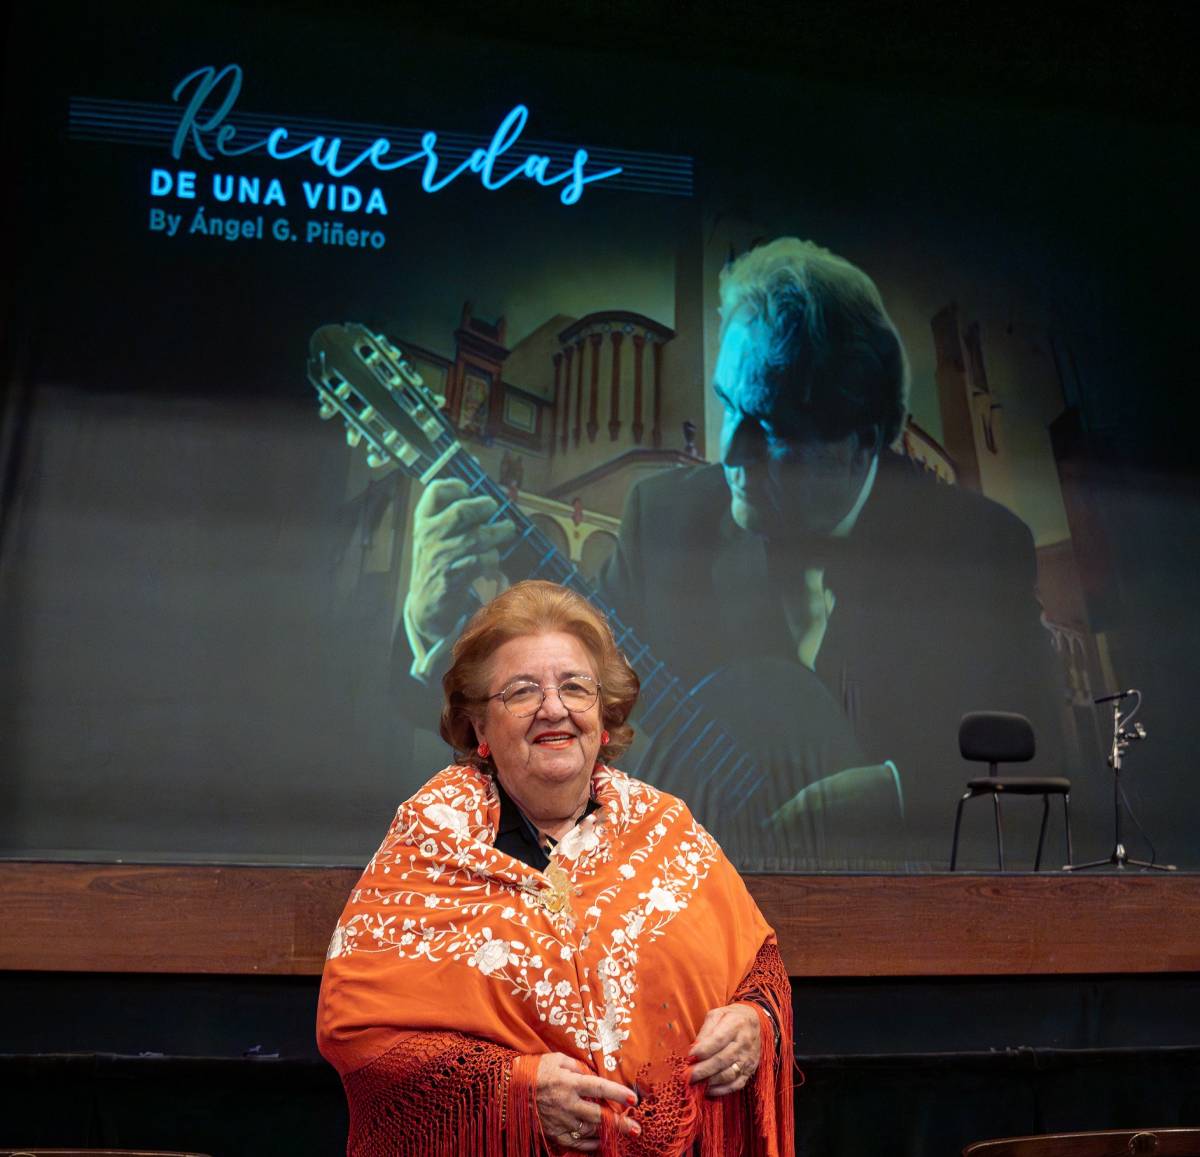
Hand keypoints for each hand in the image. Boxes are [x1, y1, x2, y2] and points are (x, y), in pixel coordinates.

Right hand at [404, 479, 515, 642]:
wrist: (425, 605)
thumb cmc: (438, 563)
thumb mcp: (437, 536)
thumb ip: (455, 511)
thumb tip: (484, 479)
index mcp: (423, 521)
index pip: (437, 490)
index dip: (459, 486)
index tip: (471, 491)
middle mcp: (428, 536)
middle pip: (462, 511)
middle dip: (485, 507)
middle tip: (495, 508)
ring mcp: (440, 558)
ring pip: (477, 537)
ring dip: (498, 532)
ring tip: (507, 530)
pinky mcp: (453, 578)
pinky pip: (482, 561)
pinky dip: (493, 559)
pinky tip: (492, 561)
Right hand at [534, 1052, 641, 1151]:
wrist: (508, 1088)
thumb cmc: (535, 1069)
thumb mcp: (557, 1059)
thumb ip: (578, 1067)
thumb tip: (594, 1074)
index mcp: (569, 1082)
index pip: (600, 1088)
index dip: (618, 1094)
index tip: (633, 1099)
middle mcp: (567, 1103)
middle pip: (599, 1116)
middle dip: (620, 1124)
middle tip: (637, 1129)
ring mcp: (560, 1120)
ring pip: (590, 1131)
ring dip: (607, 1133)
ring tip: (622, 1133)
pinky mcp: (553, 1132)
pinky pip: (576, 1143)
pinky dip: (590, 1145)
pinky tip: (601, 1143)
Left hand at [687, 1002, 761, 1096]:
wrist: (753, 1022)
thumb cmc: (730, 1018)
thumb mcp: (716, 1015)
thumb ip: (705, 1031)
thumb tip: (694, 1049)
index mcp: (735, 1025)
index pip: (718, 1040)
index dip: (703, 1050)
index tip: (690, 1056)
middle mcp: (743, 1043)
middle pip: (722, 1060)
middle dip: (703, 1069)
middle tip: (688, 1075)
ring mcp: (748, 1059)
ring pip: (729, 1074)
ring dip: (710, 1081)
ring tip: (696, 1083)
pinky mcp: (750, 1071)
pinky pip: (736, 1084)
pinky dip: (722, 1090)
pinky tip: (709, 1090)